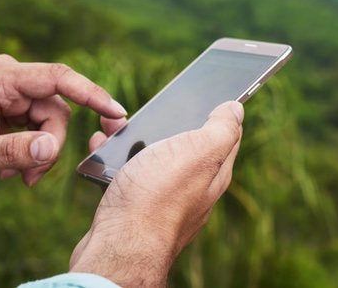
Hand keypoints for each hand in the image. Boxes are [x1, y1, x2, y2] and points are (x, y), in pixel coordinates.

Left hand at [0, 54, 126, 187]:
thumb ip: (12, 151)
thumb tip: (50, 148)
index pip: (57, 78)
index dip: (90, 93)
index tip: (116, 112)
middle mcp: (10, 78)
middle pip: (57, 109)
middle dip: (50, 145)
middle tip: (30, 177)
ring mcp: (11, 91)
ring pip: (51, 121)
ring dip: (40, 152)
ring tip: (14, 176)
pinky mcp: (11, 105)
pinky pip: (39, 126)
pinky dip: (31, 150)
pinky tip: (9, 168)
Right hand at [70, 101, 243, 286]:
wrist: (119, 246)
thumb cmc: (158, 196)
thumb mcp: (199, 152)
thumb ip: (221, 129)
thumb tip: (236, 109)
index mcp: (212, 172)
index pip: (225, 135)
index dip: (218, 111)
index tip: (209, 92)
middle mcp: (191, 188)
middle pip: (183, 144)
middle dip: (166, 121)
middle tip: (151, 107)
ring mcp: (161, 198)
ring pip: (150, 157)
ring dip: (133, 138)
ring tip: (115, 125)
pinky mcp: (133, 207)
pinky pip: (126, 174)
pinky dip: (113, 158)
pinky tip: (101, 150)